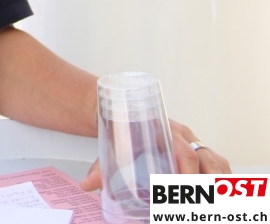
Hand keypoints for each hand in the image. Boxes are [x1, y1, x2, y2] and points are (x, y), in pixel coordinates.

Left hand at [80, 119, 231, 190]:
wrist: (120, 109)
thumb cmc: (119, 129)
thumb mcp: (110, 146)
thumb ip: (101, 167)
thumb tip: (87, 185)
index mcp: (164, 130)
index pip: (185, 153)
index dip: (188, 173)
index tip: (184, 190)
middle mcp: (182, 134)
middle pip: (208, 158)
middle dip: (209, 182)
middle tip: (203, 201)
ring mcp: (192, 140)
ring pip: (217, 160)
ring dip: (220, 182)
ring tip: (217, 201)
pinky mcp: (197, 148)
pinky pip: (218, 162)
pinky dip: (223, 179)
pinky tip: (222, 194)